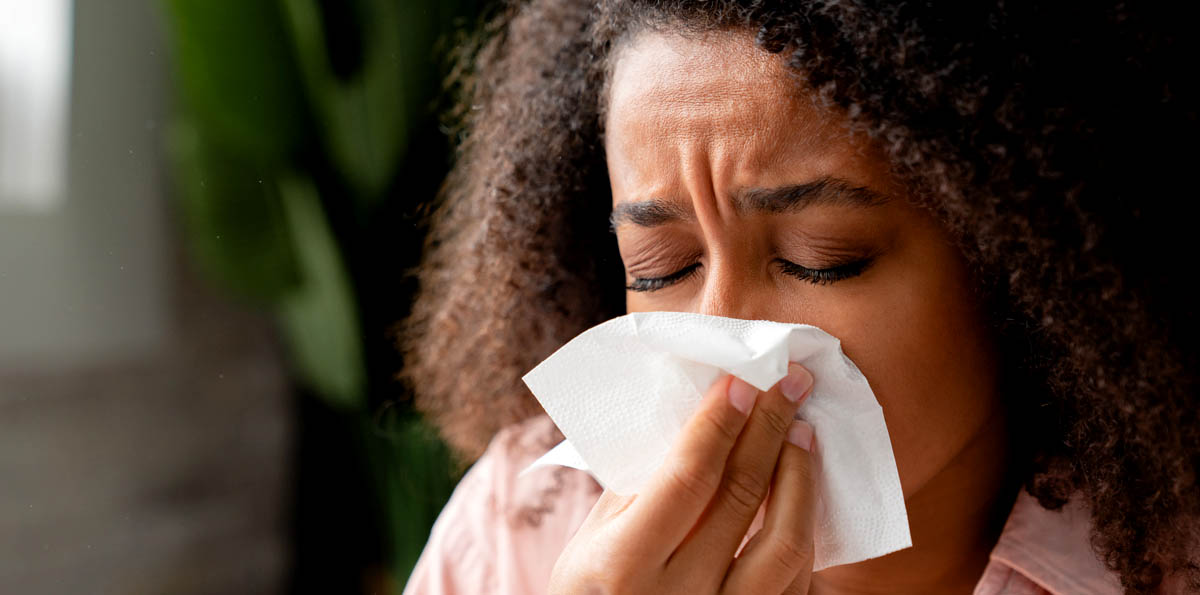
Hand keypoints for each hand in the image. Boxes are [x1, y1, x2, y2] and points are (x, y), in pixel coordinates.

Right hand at [548, 363, 816, 594]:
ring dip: (800, 477)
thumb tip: (693, 414)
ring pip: (786, 543)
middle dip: (770, 429)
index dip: (719, 424)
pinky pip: (798, 579)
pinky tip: (800, 490)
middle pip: (741, 498)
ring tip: (801, 432)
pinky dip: (804, 527)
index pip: (687, 479)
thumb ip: (636, 485)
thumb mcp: (592, 541)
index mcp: (625, 565)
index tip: (742, 380)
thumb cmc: (594, 591)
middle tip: (788, 382)